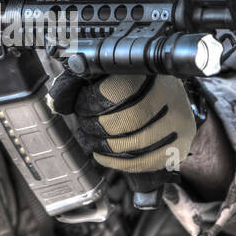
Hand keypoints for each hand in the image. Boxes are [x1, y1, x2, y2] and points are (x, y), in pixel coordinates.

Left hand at [47, 72, 198, 174]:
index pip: (112, 94)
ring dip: (102, 147)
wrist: (172, 96)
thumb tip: (57, 102)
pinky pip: (143, 163)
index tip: (81, 107)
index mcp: (148, 73)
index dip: (88, 105)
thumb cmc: (134, 84)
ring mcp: (177, 124)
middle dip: (94, 129)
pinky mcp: (178, 146)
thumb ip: (84, 82)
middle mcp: (168, 96)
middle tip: (84, 127)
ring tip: (92, 141)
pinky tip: (104, 155)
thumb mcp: (112, 73)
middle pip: (121, 123)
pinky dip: (117, 163)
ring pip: (131, 145)